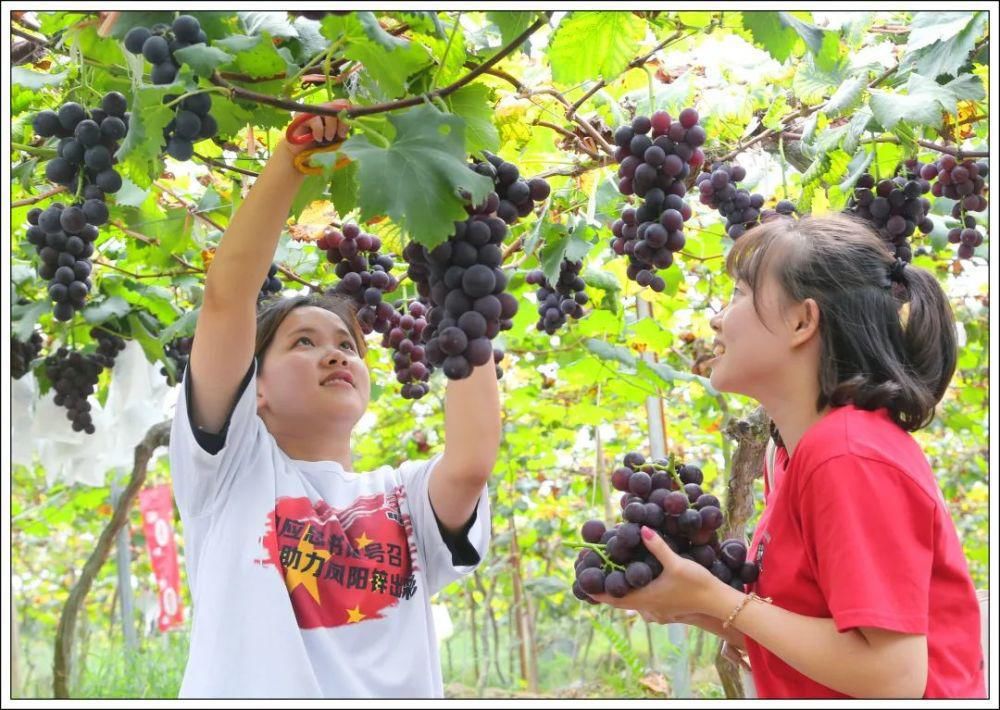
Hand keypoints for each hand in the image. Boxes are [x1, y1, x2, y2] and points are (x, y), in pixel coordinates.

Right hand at [284, 99, 350, 155]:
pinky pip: (315, 119)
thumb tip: (357, 124)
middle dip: (343, 121)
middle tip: (340, 135)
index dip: (353, 111)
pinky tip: (318, 138)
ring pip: (329, 111)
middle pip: (340, 104)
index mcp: (335, 113)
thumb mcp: (337, 141)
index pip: (346, 104)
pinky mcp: (301, 115)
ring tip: (328, 138)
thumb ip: (345, 132)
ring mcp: (313, 110)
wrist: (300, 157)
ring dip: (331, 127)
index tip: (355, 122)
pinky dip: (320, 131)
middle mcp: (325, 108)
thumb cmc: (320, 149)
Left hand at [590, 525, 727, 618]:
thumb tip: (640, 527)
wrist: (717, 601)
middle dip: (603, 588)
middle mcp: (646, 608)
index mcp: (644, 598)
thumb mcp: (676, 562)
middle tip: (591, 573)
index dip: (594, 590)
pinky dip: (632, 593)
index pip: (611, 598)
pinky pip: (641, 603)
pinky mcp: (664, 611)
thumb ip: (657, 546)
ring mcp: (655, 611)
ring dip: (618, 591)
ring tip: (610, 573)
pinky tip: (635, 580)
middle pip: (617, 601)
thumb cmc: (697, 583)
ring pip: (629, 602)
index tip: (580, 580)